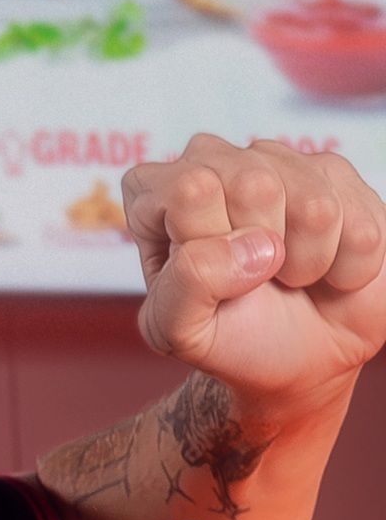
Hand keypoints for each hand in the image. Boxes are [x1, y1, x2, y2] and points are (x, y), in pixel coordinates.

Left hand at [126, 133, 385, 416]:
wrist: (296, 357)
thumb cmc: (229, 334)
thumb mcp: (178, 329)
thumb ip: (185, 287)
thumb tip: (252, 246)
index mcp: (158, 192)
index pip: (189, 190)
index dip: (209, 245)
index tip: (210, 276)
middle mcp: (216, 162)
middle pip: (254, 186)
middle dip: (262, 255)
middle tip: (255, 278)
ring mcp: (281, 162)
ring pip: (315, 207)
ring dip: (307, 263)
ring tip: (289, 275)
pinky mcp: (339, 176)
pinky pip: (361, 227)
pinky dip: (347, 268)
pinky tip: (327, 268)